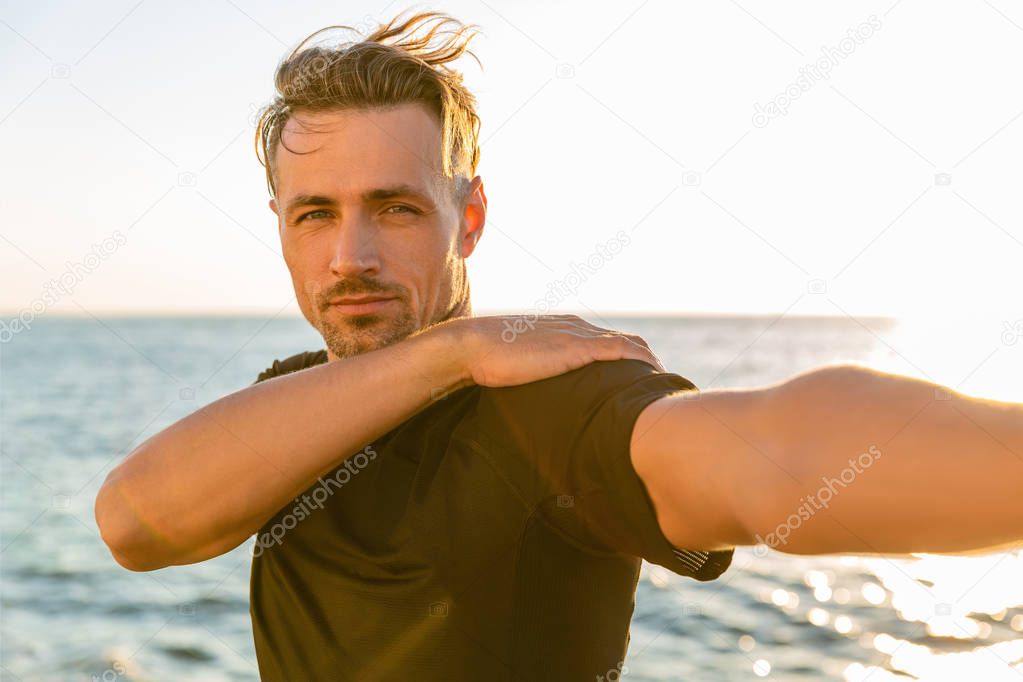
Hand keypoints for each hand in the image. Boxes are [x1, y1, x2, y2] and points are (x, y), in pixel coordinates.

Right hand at [435, 314, 664, 387]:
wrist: (472, 346)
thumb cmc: (488, 361)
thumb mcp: (520, 367)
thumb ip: (536, 376)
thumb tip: (538, 402)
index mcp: (565, 330)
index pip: (610, 342)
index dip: (631, 361)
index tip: (643, 385)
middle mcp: (577, 327)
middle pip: (627, 342)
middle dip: (648, 365)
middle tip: (661, 393)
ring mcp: (577, 335)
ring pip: (629, 345)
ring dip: (649, 365)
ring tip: (663, 391)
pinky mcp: (574, 347)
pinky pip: (620, 350)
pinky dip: (641, 362)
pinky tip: (652, 379)